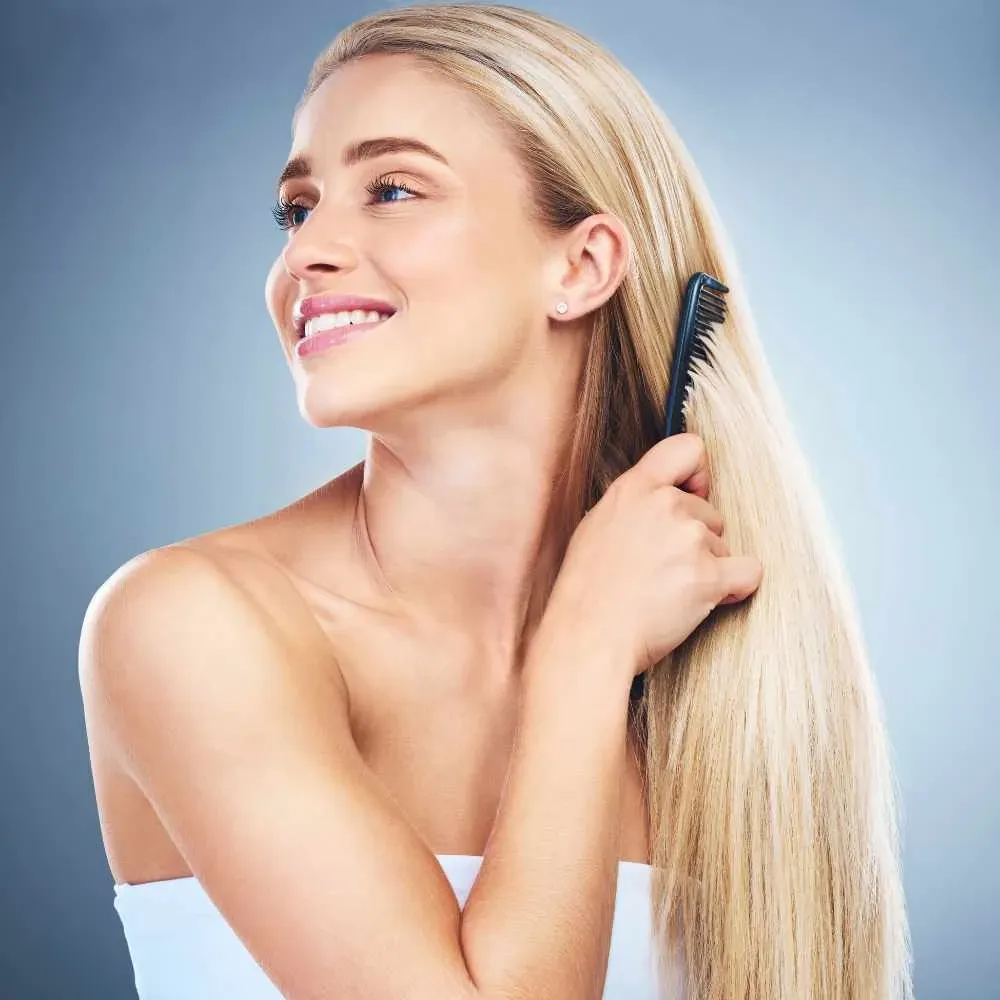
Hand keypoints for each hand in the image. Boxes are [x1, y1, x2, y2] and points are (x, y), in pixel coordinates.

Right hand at [547, 433, 762, 678]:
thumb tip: (665, 502)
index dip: (699, 473)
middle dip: (697, 540)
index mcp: (633, 488)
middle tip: (664, 569)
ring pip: (723, 545)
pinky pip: (748, 573)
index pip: (687, 449)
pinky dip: (736, 587)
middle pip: (710, 512)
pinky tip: (711, 599)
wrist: (589, 637)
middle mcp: (665, 505)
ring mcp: (689, 539)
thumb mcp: (597, 526)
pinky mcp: (709, 576)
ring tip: (669, 592)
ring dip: (707, 568)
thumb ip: (635, 506)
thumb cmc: (587, 593)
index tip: (693, 495)